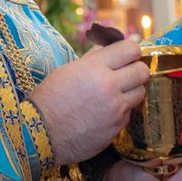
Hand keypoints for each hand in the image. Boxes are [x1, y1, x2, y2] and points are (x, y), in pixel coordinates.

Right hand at [30, 40, 149, 164]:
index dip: (132, 50)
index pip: (131, 49)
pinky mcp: (116, 127)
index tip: (128, 54)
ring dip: (132, 91)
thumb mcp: (68, 70)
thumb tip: (112, 45)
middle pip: (142, 70)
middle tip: (128, 73)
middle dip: (137, 69)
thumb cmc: (49, 99)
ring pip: (140, 92)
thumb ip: (94, 58)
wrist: (39, 135)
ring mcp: (114, 108)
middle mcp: (109, 86)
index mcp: (95, 68)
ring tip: (117, 93)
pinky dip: (122, 111)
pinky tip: (106, 112)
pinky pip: (129, 113)